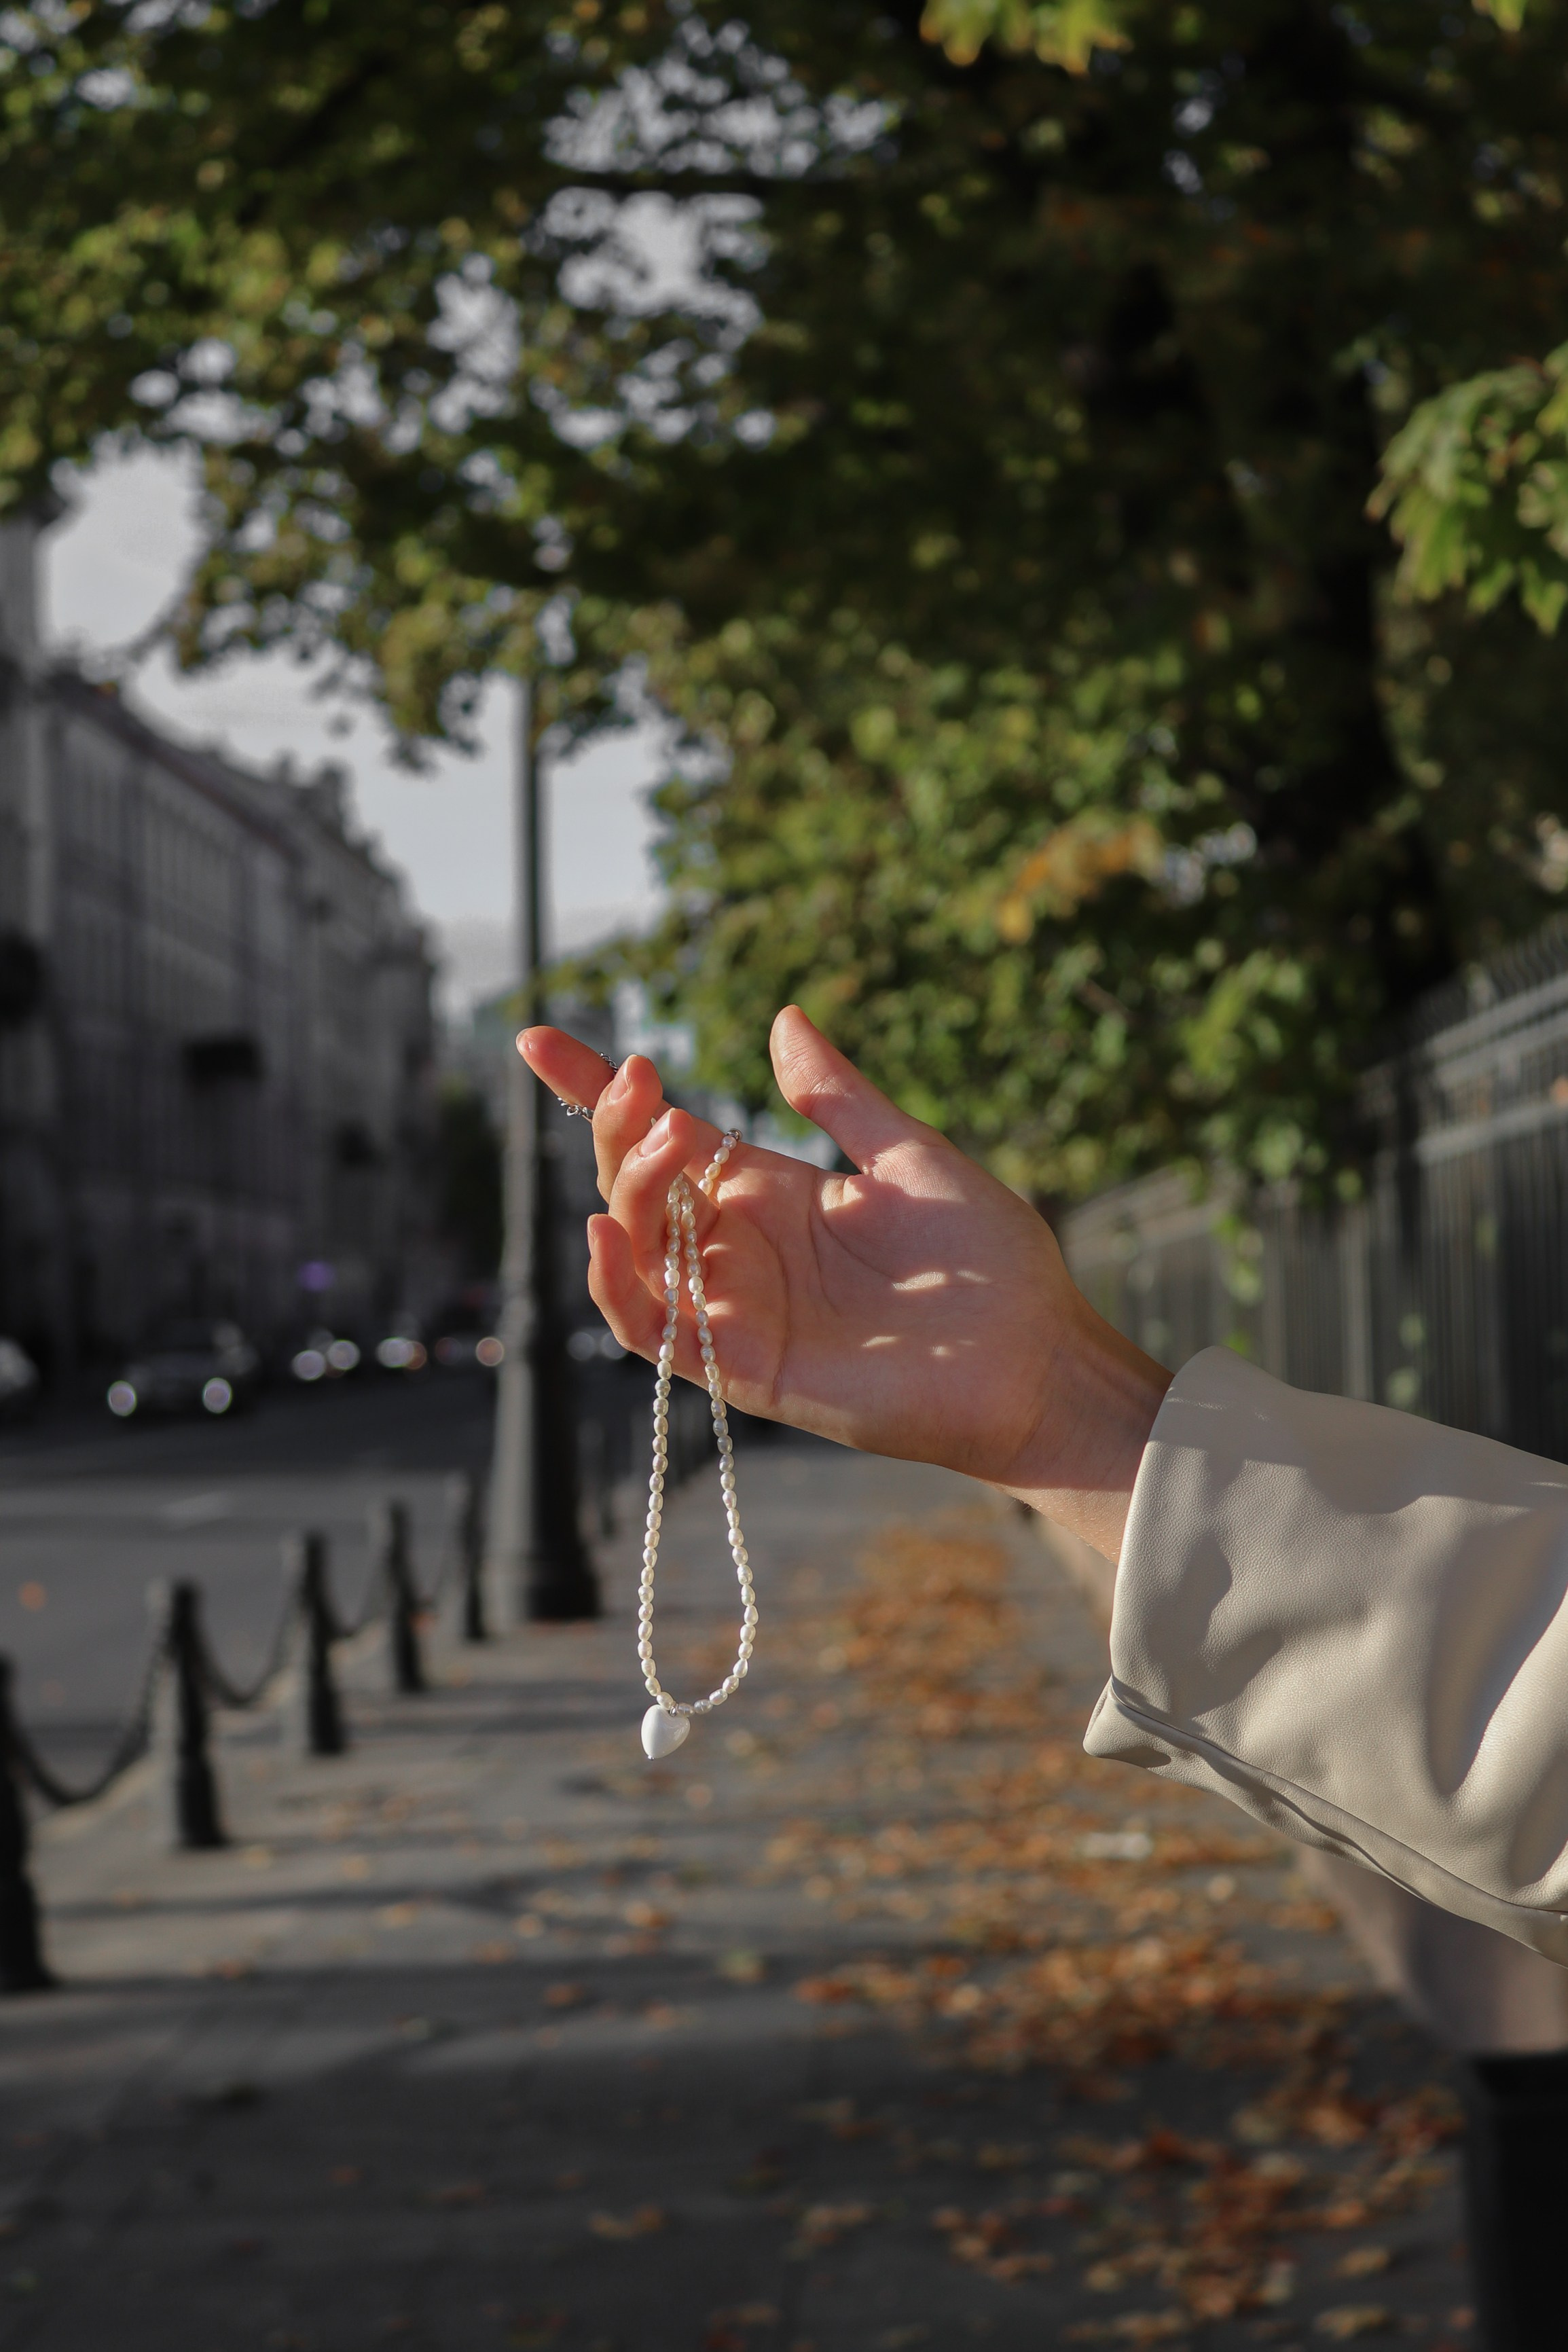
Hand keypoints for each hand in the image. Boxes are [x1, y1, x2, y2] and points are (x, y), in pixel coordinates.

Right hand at [518, 1008, 1169, 1561]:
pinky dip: (620, 1284)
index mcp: (774, 1196)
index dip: (596, 1094)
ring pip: (636, 1251)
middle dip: (618, 1128)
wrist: (1040, 1360)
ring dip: (625, 1192)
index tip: (538, 1042)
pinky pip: (655, 1330)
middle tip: (645, 1084)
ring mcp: (739, 1310)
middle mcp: (742, 1251)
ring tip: (661, 1141)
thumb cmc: (993, 1265)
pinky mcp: (746, 1369)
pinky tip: (610, 1231)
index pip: (663, 1140)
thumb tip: (783, 1019)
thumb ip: (839, 1098)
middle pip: (638, 1185)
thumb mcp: (912, 1155)